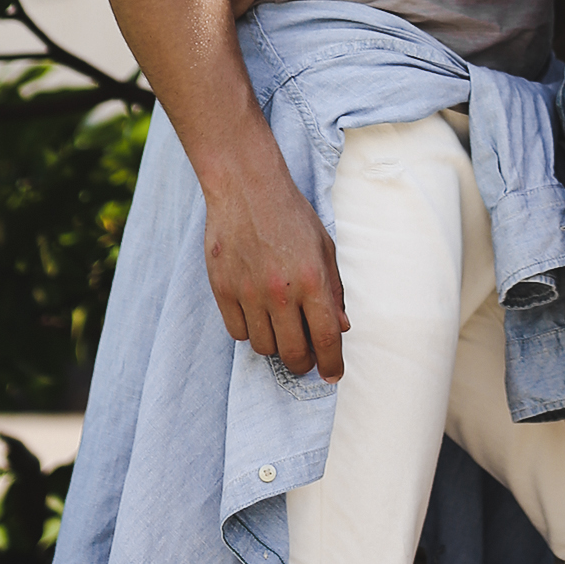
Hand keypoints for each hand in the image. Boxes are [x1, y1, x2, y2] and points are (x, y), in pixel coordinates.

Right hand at [200, 131, 349, 379]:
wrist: (247, 188)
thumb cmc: (291, 215)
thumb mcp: (324, 247)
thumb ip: (333, 289)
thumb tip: (341, 327)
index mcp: (313, 280)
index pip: (327, 338)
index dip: (333, 364)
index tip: (333, 375)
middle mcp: (281, 292)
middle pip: (293, 353)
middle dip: (303, 363)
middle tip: (307, 358)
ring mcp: (248, 293)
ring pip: (263, 347)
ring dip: (276, 344)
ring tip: (281, 326)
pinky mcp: (222, 290)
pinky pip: (237, 332)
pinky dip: (249, 330)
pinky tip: (256, 313)